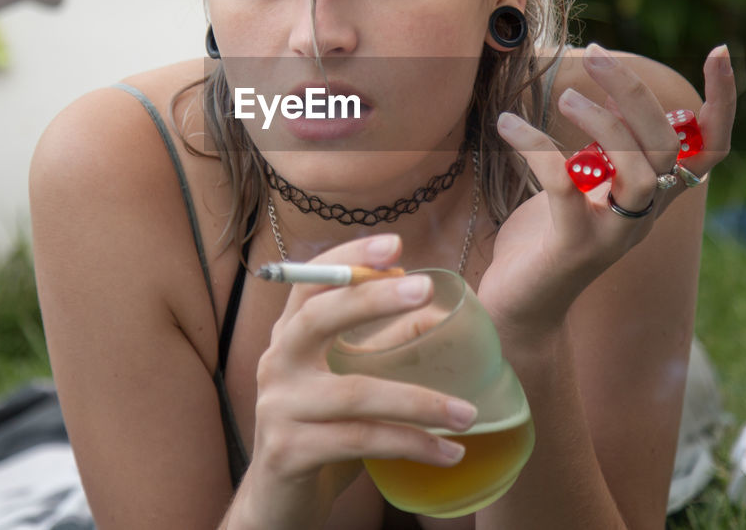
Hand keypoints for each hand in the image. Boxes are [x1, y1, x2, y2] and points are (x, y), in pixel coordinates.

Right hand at [235, 234, 478, 528]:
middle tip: (425, 289)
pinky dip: (411, 445)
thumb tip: (438, 314)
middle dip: (372, 299)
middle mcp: (277, 363)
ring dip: (419, 402)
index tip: (394, 244)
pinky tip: (448, 453)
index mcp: (290, 337)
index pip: (312, 282)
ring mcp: (279, 408)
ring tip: (468, 413)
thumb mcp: (350, 381)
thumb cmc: (320, 430)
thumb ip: (383, 346)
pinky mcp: (289, 452)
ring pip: (355, 393)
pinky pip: (360, 442)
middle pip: (319, 318)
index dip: (349, 260)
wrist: (277, 501)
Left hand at [480, 44, 735, 342]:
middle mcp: (644, 215)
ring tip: (566, 97)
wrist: (519, 308)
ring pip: (637, 170)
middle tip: (595, 55)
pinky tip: (508, 125)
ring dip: (604, 124)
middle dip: (634, 91)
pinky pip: (563, 184)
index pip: (710, 148)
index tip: (720, 52)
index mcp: (654, 194)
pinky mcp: (573, 245)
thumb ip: (604, 146)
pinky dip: (536, 147)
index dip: (723, 102)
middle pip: (665, 145)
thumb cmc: (547, 237)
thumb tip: (606, 88)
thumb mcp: (584, 183)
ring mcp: (613, 234)